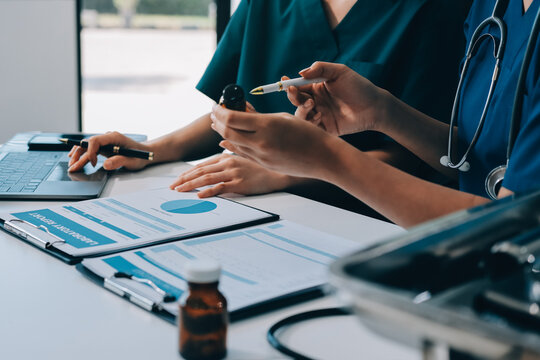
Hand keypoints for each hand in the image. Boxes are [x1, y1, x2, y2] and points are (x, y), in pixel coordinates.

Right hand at [68, 131, 152, 171]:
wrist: (146, 153)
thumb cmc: (140, 156)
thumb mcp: (132, 161)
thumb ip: (119, 161)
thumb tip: (106, 164)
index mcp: (114, 137)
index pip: (95, 141)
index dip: (90, 152)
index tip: (92, 163)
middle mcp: (108, 137)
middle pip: (88, 143)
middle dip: (79, 154)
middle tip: (72, 166)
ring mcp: (106, 141)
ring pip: (87, 145)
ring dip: (78, 154)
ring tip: (72, 165)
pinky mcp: (105, 147)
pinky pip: (91, 148)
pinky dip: (83, 154)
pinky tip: (76, 158)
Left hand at [169, 154, 290, 197]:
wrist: (279, 174)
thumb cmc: (263, 166)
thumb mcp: (246, 154)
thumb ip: (232, 149)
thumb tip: (221, 144)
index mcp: (227, 157)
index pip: (203, 165)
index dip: (188, 172)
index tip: (178, 178)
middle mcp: (228, 163)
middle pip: (201, 171)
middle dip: (184, 179)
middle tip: (172, 186)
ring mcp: (233, 173)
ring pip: (207, 178)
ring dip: (191, 185)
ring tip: (179, 191)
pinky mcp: (240, 184)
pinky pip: (221, 188)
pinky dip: (209, 191)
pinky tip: (199, 195)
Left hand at [210, 105, 341, 179]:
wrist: (323, 157)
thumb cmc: (307, 134)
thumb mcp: (283, 118)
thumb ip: (260, 118)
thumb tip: (242, 113)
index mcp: (267, 125)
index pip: (232, 118)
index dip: (219, 111)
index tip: (216, 105)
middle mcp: (261, 142)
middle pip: (227, 131)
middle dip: (217, 121)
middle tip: (214, 114)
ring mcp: (262, 156)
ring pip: (233, 144)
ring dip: (223, 133)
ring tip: (218, 124)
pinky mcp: (264, 165)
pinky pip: (243, 154)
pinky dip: (233, 145)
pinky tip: (228, 140)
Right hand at [287, 62, 384, 135]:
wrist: (374, 107)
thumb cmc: (359, 87)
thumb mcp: (340, 72)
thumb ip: (320, 68)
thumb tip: (300, 73)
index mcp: (317, 88)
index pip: (298, 86)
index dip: (289, 85)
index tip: (284, 82)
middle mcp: (316, 102)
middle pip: (296, 101)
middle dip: (293, 97)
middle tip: (294, 92)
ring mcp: (319, 116)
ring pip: (300, 115)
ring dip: (301, 110)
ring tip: (313, 105)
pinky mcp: (325, 129)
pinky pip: (310, 128)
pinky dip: (310, 122)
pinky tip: (319, 116)